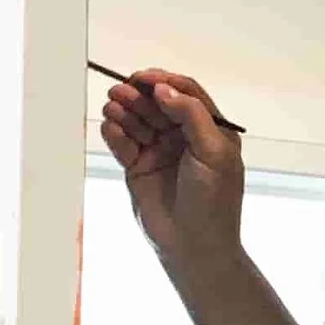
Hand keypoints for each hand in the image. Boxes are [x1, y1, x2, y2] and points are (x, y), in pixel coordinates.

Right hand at [100, 69, 243, 273]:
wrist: (195, 246)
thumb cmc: (213, 200)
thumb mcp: (213, 152)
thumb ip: (191, 115)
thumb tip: (164, 88)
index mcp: (209, 129)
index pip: (185, 94)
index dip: (164, 82)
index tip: (143, 78)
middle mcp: (183, 136)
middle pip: (157, 104)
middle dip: (139, 96)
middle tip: (119, 91)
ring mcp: (159, 151)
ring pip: (138, 121)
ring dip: (124, 111)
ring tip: (112, 106)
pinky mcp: (138, 167)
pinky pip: (123, 143)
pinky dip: (115, 133)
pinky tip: (111, 127)